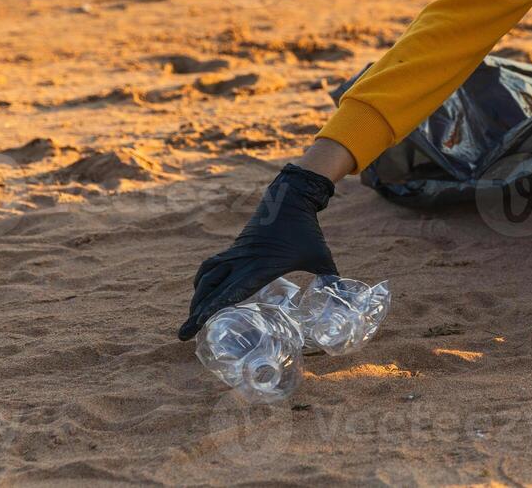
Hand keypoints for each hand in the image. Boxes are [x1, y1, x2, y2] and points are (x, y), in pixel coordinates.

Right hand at [178, 163, 339, 340]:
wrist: (290, 198)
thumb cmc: (306, 229)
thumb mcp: (322, 256)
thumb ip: (332, 279)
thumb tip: (347, 301)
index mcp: (262, 266)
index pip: (232, 291)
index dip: (214, 307)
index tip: (199, 322)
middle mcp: (243, 260)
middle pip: (212, 288)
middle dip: (197, 311)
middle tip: (184, 333)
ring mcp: (236, 253)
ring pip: (208, 276)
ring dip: (197, 297)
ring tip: (191, 317)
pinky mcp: (235, 248)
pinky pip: (212, 265)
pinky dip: (203, 280)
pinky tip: (201, 292)